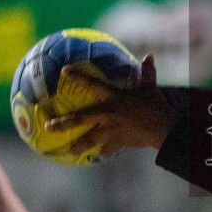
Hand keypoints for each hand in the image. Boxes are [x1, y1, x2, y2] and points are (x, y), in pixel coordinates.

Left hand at [45, 55, 173, 159]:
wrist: (163, 128)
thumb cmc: (156, 105)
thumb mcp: (151, 87)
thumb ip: (147, 72)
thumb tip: (150, 56)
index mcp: (113, 97)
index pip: (92, 83)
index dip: (77, 76)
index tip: (63, 71)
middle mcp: (107, 114)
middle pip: (80, 119)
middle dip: (63, 122)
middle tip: (48, 126)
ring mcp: (110, 130)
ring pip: (89, 139)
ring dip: (77, 145)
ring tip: (68, 150)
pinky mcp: (117, 142)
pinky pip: (107, 149)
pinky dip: (103, 152)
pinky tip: (98, 155)